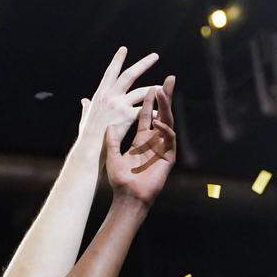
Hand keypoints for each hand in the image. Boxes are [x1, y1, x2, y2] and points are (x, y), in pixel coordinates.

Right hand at [78, 47, 160, 146]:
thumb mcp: (85, 118)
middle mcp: (109, 96)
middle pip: (129, 75)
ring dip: (154, 88)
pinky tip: (162, 112)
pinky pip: (144, 110)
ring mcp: (118, 105)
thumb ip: (87, 108)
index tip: (123, 49)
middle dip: (143, 64)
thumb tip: (84, 101)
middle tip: (155, 56)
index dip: (117, 60)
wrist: (88, 149)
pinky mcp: (126, 116)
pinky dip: (154, 111)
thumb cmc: (87, 136)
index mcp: (100, 94)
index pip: (110, 73)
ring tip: (164, 86)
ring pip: (142, 91)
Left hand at [105, 75, 176, 204]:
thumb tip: (107, 124)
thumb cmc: (119, 179)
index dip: (149, 102)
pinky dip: (164, 130)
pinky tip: (158, 123)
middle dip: (164, 97)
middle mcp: (154, 141)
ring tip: (163, 93)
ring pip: (168, 123)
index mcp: (142, 140)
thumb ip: (111, 139)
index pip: (147, 116)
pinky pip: (169, 140)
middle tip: (168, 80)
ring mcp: (163, 148)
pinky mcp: (169, 157)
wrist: (127, 196)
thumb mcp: (112, 155)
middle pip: (162, 114)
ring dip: (166, 108)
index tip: (152, 87)